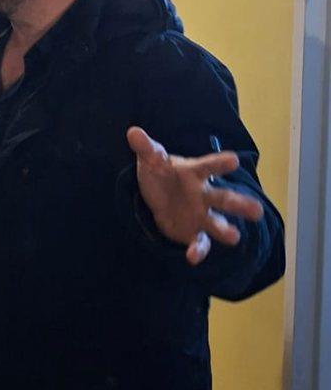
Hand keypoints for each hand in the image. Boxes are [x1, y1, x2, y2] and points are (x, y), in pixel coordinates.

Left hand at [127, 126, 263, 264]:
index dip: (219, 163)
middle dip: (240, 204)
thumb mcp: (150, 161)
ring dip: (226, 230)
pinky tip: (193, 257)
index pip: (209, 166)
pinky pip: (199, 242)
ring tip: (234, 237)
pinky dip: (198, 250)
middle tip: (257, 211)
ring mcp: (201, 215)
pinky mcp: (193, 233)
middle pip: (223, 198)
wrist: (156, 196)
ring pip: (218, 223)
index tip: (233, 160)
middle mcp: (204, 194)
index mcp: (195, 172)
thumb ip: (146, 149)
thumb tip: (133, 132)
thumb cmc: (160, 173)